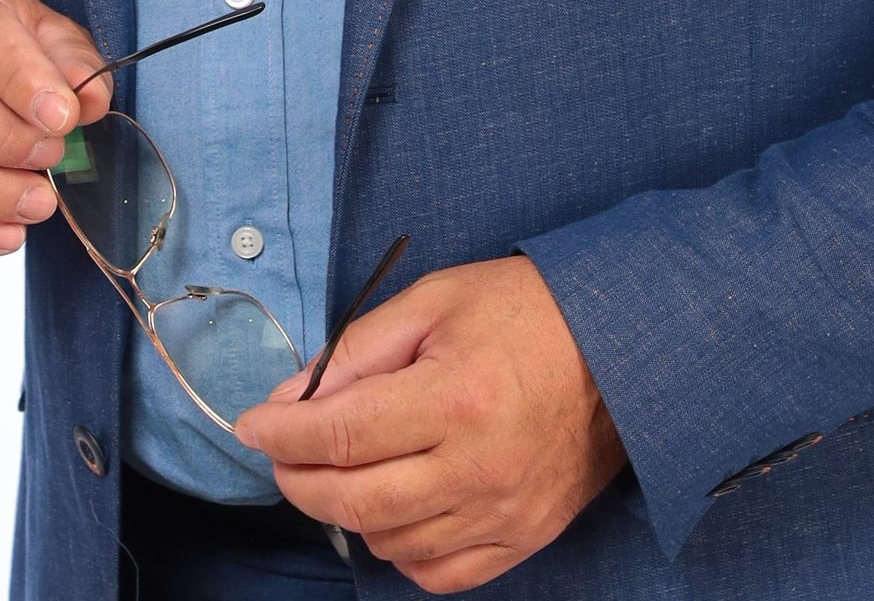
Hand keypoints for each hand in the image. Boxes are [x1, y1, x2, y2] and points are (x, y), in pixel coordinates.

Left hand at [233, 254, 627, 593]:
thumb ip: (359, 349)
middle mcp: (478, 467)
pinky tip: (393, 508)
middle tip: (281, 453)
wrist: (621, 345)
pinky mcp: (524, 537)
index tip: (252, 425)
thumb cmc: (526, 311)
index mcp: (455, 397)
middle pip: (356, 499)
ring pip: (390, 541)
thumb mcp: (435, 300)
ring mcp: (504, 512)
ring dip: (348, 510)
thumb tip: (293, 395)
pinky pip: (439, 574)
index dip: (282, 434)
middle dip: (299, 478)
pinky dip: (400, 549)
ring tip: (342, 468)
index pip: (342, 433)